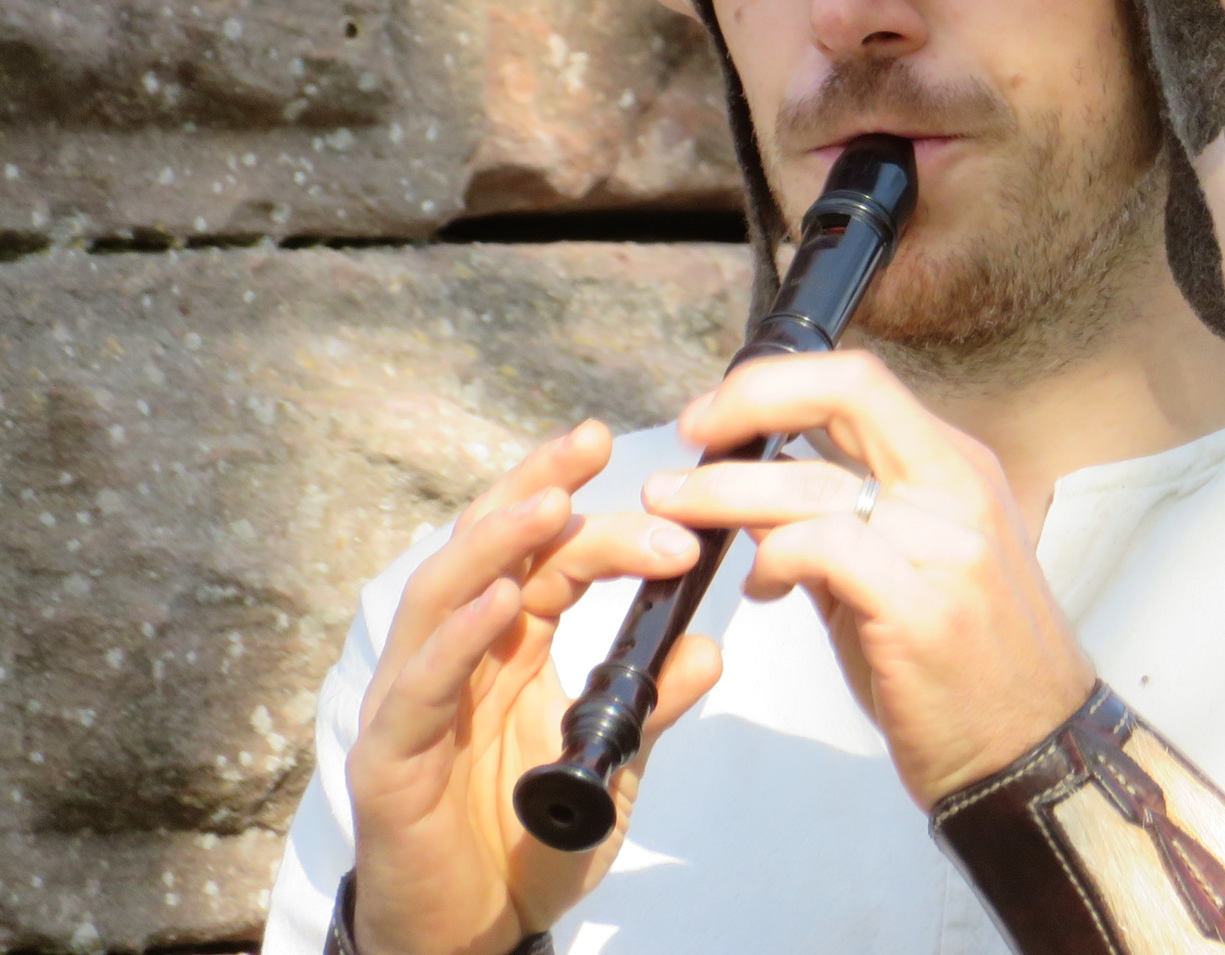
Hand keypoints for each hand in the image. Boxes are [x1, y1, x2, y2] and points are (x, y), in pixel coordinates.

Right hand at [345, 423, 721, 954]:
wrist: (475, 939)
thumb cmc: (526, 847)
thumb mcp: (613, 767)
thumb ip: (654, 706)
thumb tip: (709, 647)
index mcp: (505, 650)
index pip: (540, 557)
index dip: (581, 505)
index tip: (641, 466)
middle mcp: (454, 660)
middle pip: (485, 552)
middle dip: (534, 491)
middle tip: (591, 444)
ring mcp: (414, 704)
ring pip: (440, 599)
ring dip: (495, 547)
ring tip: (550, 506)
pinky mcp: (389, 761)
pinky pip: (420, 689)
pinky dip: (457, 640)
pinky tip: (498, 606)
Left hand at [642, 352, 1095, 806]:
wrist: (1033, 753)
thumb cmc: (964, 668)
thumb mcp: (905, 574)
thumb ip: (837, 528)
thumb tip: (755, 496)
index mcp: (956, 469)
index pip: (860, 382)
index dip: (775, 384)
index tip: (716, 416)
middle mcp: (960, 489)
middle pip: (848, 394)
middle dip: (751, 401)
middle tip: (688, 439)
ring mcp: (950, 547)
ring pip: (817, 483)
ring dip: (727, 494)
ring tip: (678, 517)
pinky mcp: (926, 610)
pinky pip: (827, 550)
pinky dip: (775, 559)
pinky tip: (762, 589)